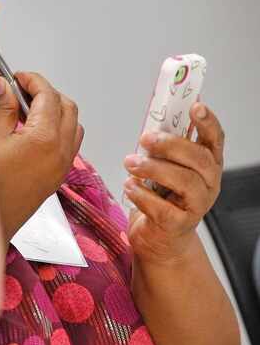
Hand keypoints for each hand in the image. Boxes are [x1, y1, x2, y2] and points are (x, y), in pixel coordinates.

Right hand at [0, 72, 83, 238]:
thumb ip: (0, 107)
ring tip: (26, 108)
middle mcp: (60, 152)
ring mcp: (61, 166)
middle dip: (46, 92)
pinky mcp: (57, 177)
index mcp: (44, 139)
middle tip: (21, 88)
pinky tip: (29, 131)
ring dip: (54, 110)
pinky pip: (69, 144)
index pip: (48, 95)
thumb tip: (3, 86)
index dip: (32, 80)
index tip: (16, 76)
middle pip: (67, 107)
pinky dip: (56, 129)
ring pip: (73, 125)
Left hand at [122, 102, 225, 263]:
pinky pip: (162, 208)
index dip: (207, 122)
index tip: (195, 106)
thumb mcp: (162, 167)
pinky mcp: (179, 224)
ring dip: (154, 168)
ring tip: (130, 163)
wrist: (159, 238)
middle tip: (145, 138)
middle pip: (199, 159)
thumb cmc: (160, 197)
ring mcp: (196, 205)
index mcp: (205, 164)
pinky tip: (130, 187)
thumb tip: (150, 124)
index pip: (214, 139)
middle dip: (171, 145)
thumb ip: (160, 147)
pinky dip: (142, 195)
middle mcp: (207, 183)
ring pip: (184, 181)